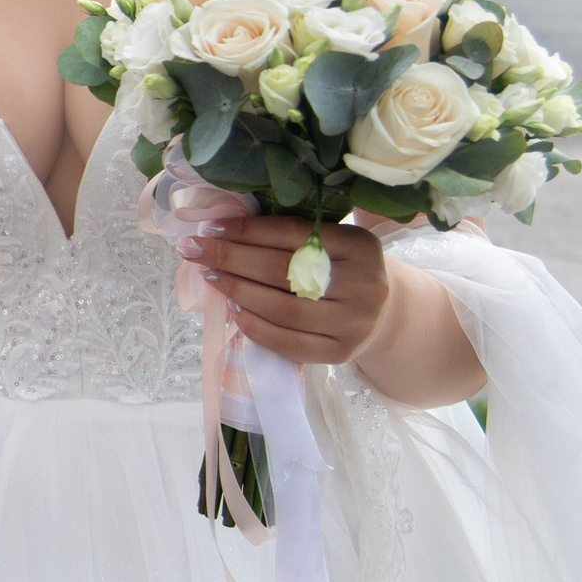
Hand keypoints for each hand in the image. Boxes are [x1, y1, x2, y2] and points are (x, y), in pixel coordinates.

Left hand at [178, 215, 391, 365]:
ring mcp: (353, 323)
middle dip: (231, 258)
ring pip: (283, 308)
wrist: (385, 314)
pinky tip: (234, 311)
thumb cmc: (343, 269)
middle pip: (283, 270)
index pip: (293, 234)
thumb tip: (224, 229)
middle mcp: (362, 284)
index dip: (247, 230)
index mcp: (358, 245)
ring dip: (238, 291)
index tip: (210, 228)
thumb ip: (293, 235)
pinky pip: (288, 343)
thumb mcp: (334, 243)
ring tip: (212, 277)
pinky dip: (255, 327)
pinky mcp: (340, 353)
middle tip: (195, 250)